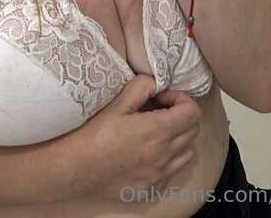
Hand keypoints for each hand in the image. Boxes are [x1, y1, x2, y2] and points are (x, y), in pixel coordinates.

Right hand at [73, 74, 200, 202]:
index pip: (193, 112)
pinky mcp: (151, 187)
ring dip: (179, 137)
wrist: (77, 168)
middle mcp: (165, 154)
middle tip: (160, 109)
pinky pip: (171, 171)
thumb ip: (142, 86)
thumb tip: (156, 82)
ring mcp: (160, 173)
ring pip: (187, 152)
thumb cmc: (96, 133)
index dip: (181, 98)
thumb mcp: (118, 102)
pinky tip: (149, 152)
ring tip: (157, 130)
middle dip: (181, 115)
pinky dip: (168, 159)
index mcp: (160, 130)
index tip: (163, 97)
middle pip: (193, 130)